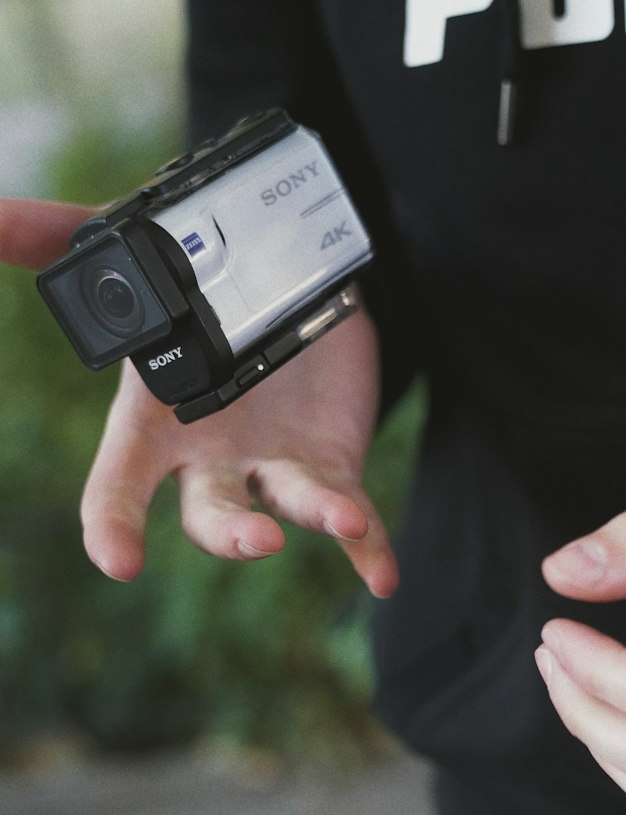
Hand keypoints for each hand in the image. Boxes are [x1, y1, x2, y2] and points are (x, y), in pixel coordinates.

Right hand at [0, 199, 398, 594]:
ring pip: (283, 510)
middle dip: (229, 534)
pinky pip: (352, 512)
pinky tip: (383, 577)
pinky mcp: (330, 465)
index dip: (113, 526)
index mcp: (155, 423)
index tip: (118, 561)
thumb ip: (52, 238)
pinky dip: (368, 546)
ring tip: (343, 522)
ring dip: (314, 519)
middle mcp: (209, 460)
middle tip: (258, 538)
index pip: (120, 485)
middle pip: (210, 515)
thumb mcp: (127, 253)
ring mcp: (271, 469)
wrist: (285, 282)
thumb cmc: (193, 286)